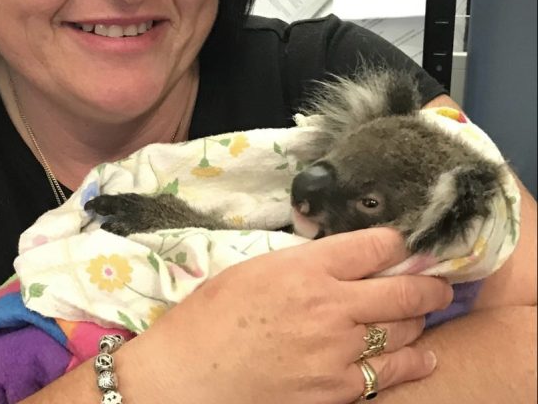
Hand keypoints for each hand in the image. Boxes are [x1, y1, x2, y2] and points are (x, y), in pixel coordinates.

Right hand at [116, 227, 452, 403]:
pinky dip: (411, 362)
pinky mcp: (338, 389)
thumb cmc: (211, 316)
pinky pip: (390, 373)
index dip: (395, 242)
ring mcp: (338, 351)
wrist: (192, 376)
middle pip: (402, 290)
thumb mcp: (253, 269)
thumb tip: (334, 260)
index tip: (404, 243)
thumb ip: (301, 263)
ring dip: (420, 320)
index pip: (373, 246)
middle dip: (428, 283)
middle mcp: (330, 305)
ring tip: (427, 312)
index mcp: (305, 267)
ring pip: (403, 331)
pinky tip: (422, 357)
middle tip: (440, 281)